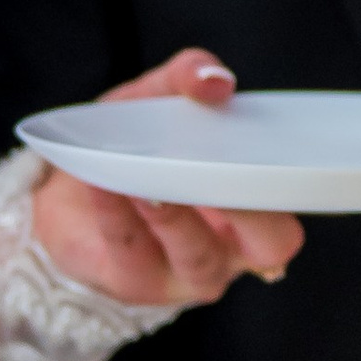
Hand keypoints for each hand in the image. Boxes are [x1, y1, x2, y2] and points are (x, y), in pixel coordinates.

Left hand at [30, 46, 302, 309]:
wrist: (65, 193)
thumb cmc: (132, 149)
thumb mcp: (158, 101)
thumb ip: (188, 76)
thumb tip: (216, 80)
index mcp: (254, 207)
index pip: (295, 202)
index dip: (292, 183)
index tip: (267, 147)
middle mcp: (234, 248)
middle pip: (270, 243)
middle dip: (251, 208)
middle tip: (220, 166)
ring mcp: (186, 275)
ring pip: (199, 256)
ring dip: (175, 213)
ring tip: (147, 178)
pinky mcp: (135, 284)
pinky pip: (132, 250)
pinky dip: (118, 211)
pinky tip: (101, 180)